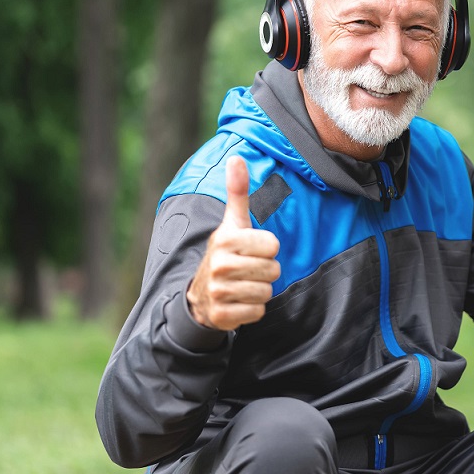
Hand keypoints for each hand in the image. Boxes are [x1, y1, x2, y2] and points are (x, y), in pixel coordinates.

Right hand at [186, 155, 280, 330]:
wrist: (199, 294)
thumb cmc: (226, 252)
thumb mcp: (232, 223)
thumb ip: (238, 192)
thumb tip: (235, 157)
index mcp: (225, 240)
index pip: (273, 245)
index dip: (268, 249)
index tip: (251, 250)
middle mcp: (219, 265)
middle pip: (273, 270)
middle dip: (266, 271)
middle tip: (248, 269)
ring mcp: (218, 292)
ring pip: (266, 292)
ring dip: (260, 291)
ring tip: (243, 285)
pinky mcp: (221, 316)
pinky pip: (257, 312)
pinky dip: (252, 309)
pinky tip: (238, 302)